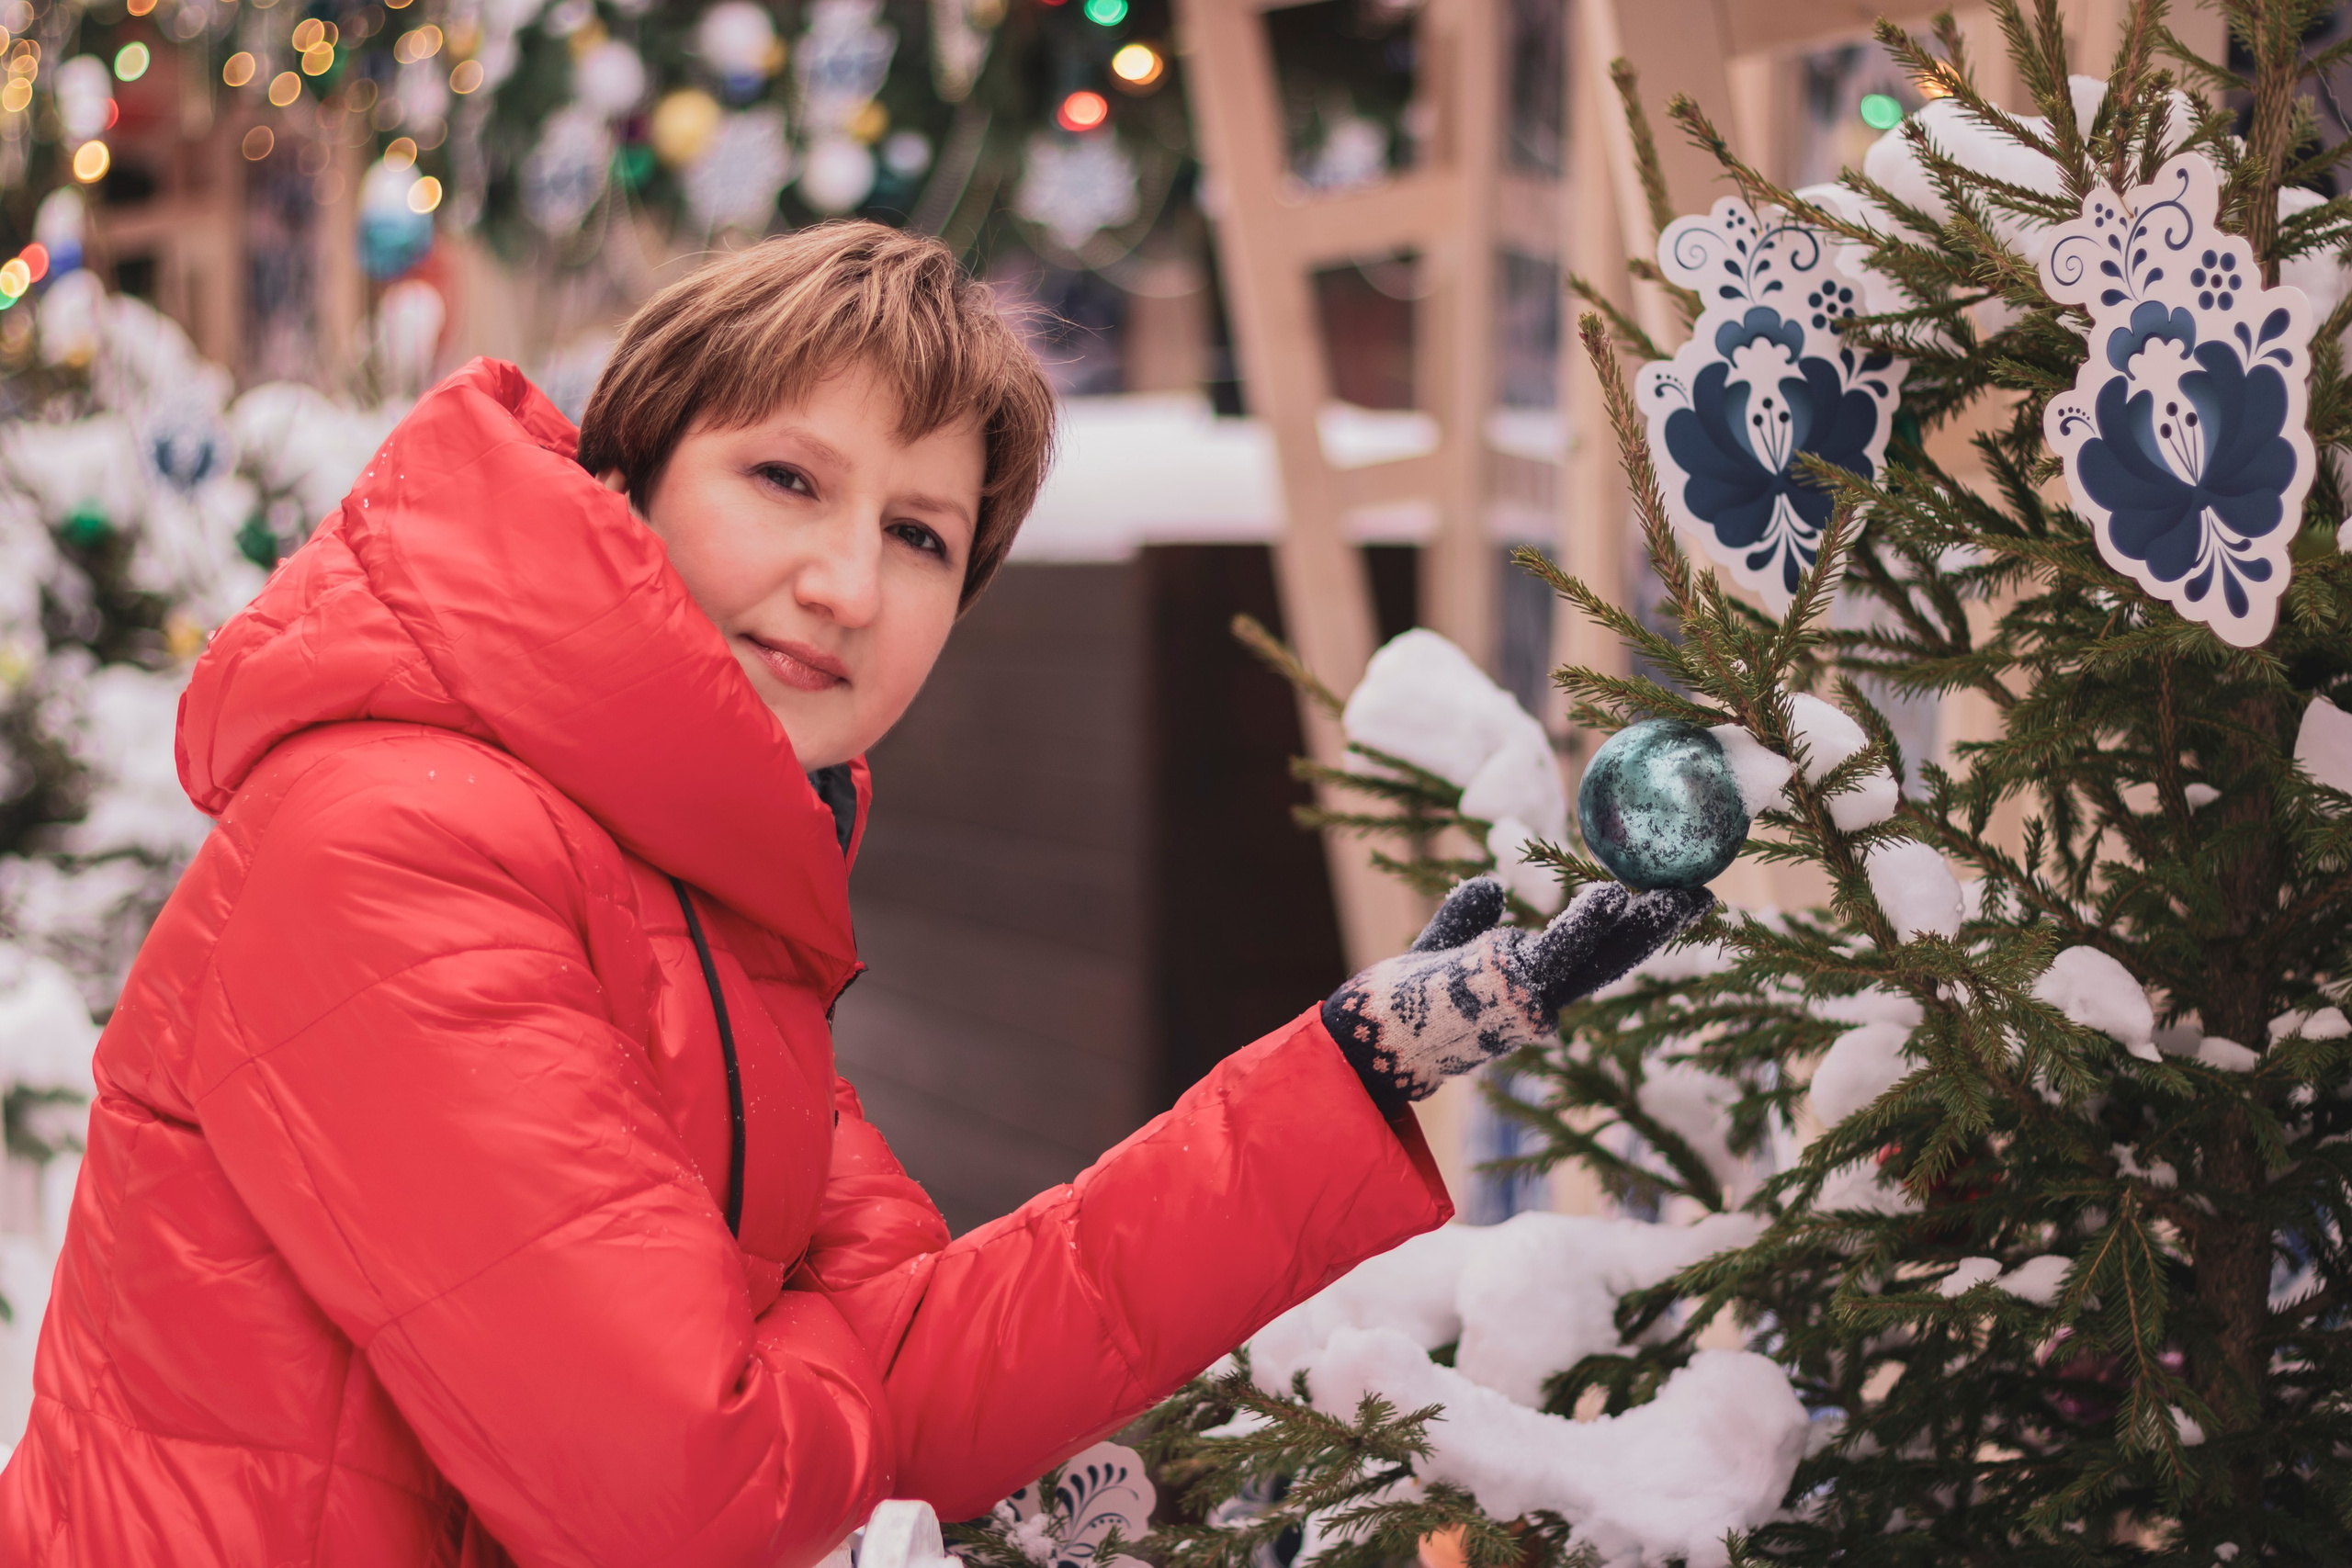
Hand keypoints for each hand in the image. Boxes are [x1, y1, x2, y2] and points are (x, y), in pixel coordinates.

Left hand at [1323, 875, 1714, 1112]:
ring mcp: (1531, 998)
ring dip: (1639, 931)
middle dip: (1660, 931)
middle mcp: (1543, 997)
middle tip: (1705, 895)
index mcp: (1534, 984)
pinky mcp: (1511, 994)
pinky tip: (1611, 897)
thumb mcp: (1440, 945)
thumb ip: (1464, 916)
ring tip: (1677, 897)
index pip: (1597, 954)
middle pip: (1614, 960)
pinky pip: (1556, 956)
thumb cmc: (1406, 998)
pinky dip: (1583, 928)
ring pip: (1597, 962)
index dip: (1637, 929)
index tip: (1675, 898)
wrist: (1374, 1034)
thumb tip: (1491, 886)